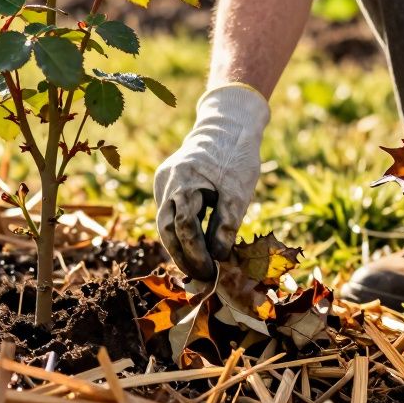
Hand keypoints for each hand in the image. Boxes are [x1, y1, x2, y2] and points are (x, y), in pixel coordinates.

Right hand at [154, 84, 269, 279]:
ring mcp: (164, 181)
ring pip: (165, 222)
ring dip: (179, 246)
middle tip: (200, 277)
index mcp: (185, 179)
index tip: (211, 272)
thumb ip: (226, 224)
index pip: (184, 225)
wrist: (228, 125)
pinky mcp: (167, 183)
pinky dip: (180, 231)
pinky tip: (194, 247)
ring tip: (197, 267)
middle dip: (182, 256)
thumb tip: (219, 259)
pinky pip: (169, 212)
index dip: (196, 253)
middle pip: (166, 227)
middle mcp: (168, 181)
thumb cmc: (236, 156)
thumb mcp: (239, 190)